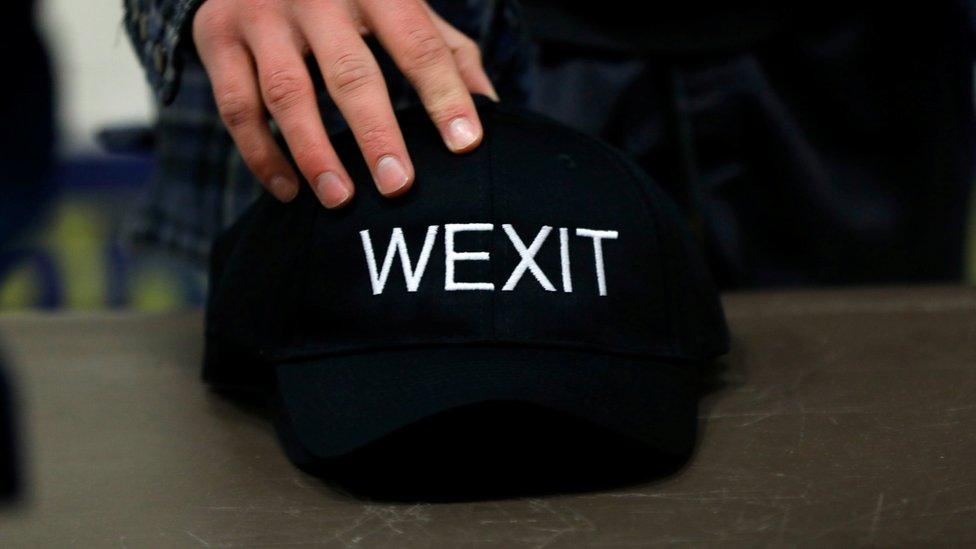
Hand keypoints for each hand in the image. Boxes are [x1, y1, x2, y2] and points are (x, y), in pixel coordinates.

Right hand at [192, 0, 497, 207]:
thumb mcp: (401, 6)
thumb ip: (445, 51)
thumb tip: (490, 108)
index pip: (419, 45)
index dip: (445, 95)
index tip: (467, 144)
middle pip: (350, 71)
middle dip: (377, 132)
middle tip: (398, 185)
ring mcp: (262, 16)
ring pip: (287, 93)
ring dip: (314, 153)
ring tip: (341, 199)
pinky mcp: (217, 38)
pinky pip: (236, 107)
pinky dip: (262, 154)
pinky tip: (290, 189)